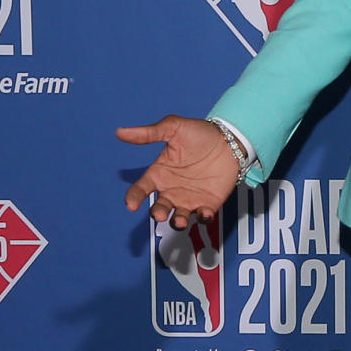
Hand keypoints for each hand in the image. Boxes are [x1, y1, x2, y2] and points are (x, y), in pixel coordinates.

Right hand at [116, 116, 240, 225]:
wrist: (230, 139)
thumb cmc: (199, 133)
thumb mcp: (173, 128)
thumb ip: (148, 133)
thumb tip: (120, 132)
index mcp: (159, 173)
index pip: (141, 189)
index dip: (134, 198)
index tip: (131, 204)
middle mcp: (171, 190)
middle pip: (159, 208)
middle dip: (157, 213)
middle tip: (159, 213)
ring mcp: (189, 199)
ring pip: (178, 218)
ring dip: (177, 222)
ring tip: (178, 219)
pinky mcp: (208, 204)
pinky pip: (203, 217)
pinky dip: (202, 218)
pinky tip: (204, 213)